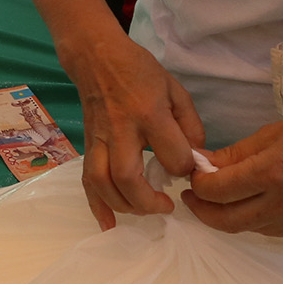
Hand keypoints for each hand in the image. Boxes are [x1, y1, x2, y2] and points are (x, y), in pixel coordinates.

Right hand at [65, 33, 205, 227]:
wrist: (96, 58)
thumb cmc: (140, 71)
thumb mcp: (174, 89)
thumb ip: (190, 125)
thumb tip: (195, 159)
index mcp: (148, 113)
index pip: (171, 153)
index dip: (185, 168)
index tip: (190, 170)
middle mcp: (120, 129)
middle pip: (127, 177)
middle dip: (148, 201)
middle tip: (166, 205)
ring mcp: (100, 139)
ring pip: (102, 183)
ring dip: (124, 206)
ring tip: (145, 211)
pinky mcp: (88, 146)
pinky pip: (87, 181)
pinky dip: (96, 206)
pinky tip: (109, 225)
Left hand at [185, 113, 282, 236]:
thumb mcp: (274, 133)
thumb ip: (237, 153)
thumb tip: (205, 163)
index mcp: (271, 173)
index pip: (217, 191)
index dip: (197, 184)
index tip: (192, 174)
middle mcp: (281, 204)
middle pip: (224, 221)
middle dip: (201, 209)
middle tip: (192, 196)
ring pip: (245, 229)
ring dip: (223, 217)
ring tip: (216, 200)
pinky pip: (266, 230)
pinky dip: (249, 220)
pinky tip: (245, 205)